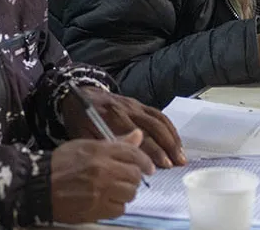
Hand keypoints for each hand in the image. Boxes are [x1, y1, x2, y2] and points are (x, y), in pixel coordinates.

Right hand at [51, 130, 153, 223]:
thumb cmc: (60, 163)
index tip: (148, 168)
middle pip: (134, 175)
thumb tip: (138, 135)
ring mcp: (100, 191)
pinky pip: (119, 209)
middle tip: (125, 179)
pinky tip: (106, 201)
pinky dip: (116, 206)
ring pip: (130, 193)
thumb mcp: (87, 145)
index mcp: (101, 151)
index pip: (133, 154)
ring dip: (125, 192)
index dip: (145, 161)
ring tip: (114, 190)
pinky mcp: (95, 209)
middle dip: (133, 178)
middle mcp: (103, 170)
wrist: (38, 185)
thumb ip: (116, 143)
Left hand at [61, 86, 185, 167]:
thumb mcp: (83, 134)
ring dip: (172, 138)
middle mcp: (127, 109)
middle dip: (167, 147)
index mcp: (112, 117)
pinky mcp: (140, 103)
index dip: (151, 151)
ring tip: (181, 155)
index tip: (161, 166)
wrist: (79, 93)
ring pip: (159, 121)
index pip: (136, 136)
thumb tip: (123, 161)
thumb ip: (103, 145)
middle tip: (177, 163)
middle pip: (153, 128)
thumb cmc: (80, 119)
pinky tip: (176, 141)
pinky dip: (170, 128)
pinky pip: (159, 114)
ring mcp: (135, 105)